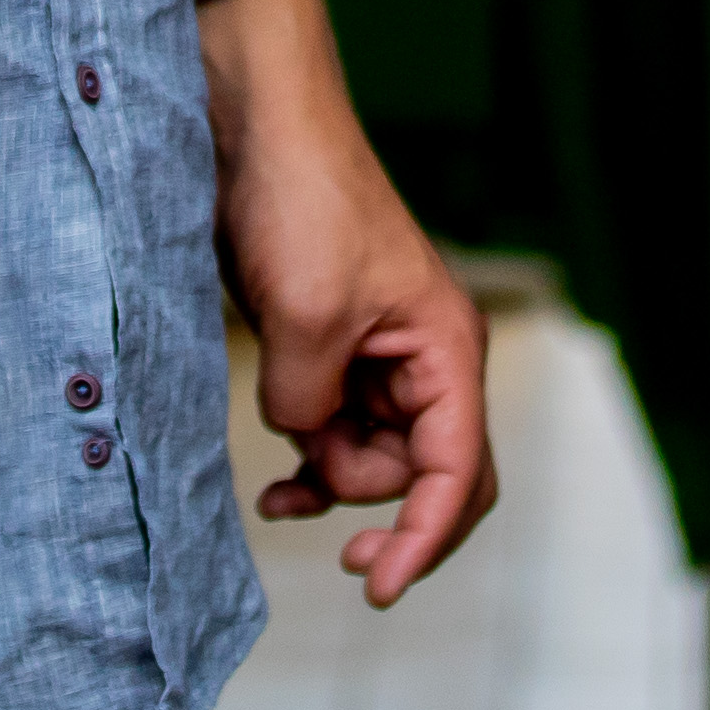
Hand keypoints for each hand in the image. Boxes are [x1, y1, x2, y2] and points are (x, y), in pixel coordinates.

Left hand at [197, 0, 493, 605]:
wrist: (251, 123)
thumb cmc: (299, 199)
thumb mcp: (304, 320)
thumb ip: (309, 409)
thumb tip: (302, 442)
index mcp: (445, 347)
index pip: (458, 471)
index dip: (427, 538)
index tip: (377, 586)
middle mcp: (425, 357)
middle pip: (427, 474)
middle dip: (383, 513)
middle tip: (337, 555)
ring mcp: (378, 354)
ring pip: (374, 458)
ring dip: (332, 479)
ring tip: (279, 487)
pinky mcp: (331, 346)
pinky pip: (336, 428)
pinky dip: (311, 455)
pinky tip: (278, 476)